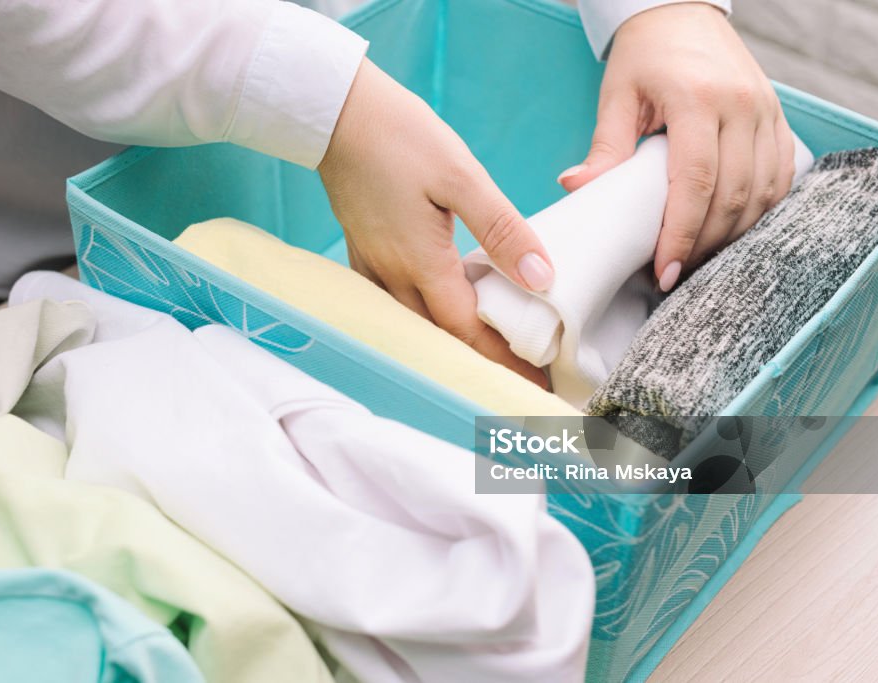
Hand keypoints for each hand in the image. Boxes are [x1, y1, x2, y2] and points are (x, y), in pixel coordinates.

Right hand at [319, 58, 553, 387]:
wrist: (338, 114)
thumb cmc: (400, 137)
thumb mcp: (462, 176)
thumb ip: (502, 230)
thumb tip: (540, 278)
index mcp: (420, 264)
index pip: (467, 331)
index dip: (502, 360)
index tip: (532, 384)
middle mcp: (392, 276)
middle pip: (440, 338)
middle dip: (479, 362)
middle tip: (518, 378)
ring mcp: (372, 267)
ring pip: (415, 325)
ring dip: (451, 345)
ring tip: (486, 356)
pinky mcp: (363, 253)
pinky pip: (395, 304)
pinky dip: (423, 319)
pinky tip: (440, 315)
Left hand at [558, 2, 794, 290]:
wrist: (683, 13)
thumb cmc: (645, 56)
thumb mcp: (616, 96)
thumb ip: (605, 147)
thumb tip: (576, 189)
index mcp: (696, 99)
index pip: (696, 181)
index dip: (682, 233)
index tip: (665, 270)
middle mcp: (740, 105)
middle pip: (732, 195)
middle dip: (705, 244)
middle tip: (675, 273)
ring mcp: (766, 111)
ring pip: (762, 192)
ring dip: (733, 234)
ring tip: (699, 258)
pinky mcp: (777, 117)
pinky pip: (780, 177)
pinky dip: (759, 210)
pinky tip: (731, 231)